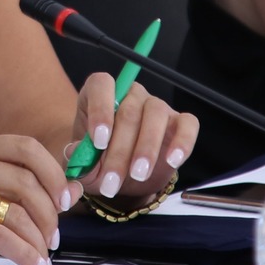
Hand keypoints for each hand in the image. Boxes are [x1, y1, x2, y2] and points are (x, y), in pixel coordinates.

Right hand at [0, 135, 68, 264]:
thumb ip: (13, 185)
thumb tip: (71, 189)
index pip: (26, 147)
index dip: (54, 173)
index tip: (66, 200)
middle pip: (27, 180)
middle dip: (50, 213)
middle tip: (54, 237)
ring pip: (17, 211)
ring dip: (38, 239)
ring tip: (43, 256)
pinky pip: (1, 237)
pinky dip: (24, 255)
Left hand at [67, 72, 198, 204]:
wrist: (122, 177)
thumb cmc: (98, 163)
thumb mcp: (82, 165)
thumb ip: (77, 158)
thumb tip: (77, 152)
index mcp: (99, 94)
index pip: (101, 85)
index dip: (100, 109)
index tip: (97, 141)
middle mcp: (129, 94)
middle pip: (128, 110)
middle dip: (120, 150)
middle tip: (112, 180)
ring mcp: (156, 105)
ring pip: (155, 114)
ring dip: (146, 148)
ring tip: (137, 175)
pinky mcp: (180, 122)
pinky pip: (188, 124)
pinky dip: (183, 141)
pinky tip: (172, 160)